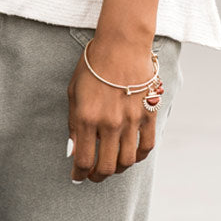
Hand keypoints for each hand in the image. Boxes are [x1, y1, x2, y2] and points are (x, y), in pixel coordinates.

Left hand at [67, 36, 159, 182]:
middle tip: (93, 175)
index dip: (79, 174)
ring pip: (126, 162)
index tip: (77, 177)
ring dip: (117, 169)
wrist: (121, 44)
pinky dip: (139, 157)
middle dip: (97, 176)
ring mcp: (130, 120)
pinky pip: (146, 147)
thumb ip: (73, 123)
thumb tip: (73, 150)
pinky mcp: (148, 115)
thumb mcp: (73, 91)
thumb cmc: (93, 65)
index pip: (83, 160)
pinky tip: (131, 154)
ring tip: (112, 165)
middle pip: (106, 167)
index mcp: (86, 117)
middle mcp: (109, 123)